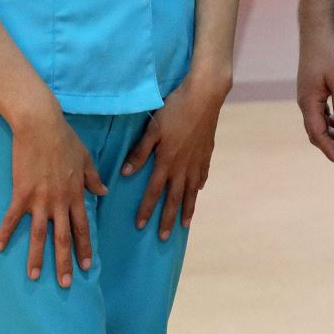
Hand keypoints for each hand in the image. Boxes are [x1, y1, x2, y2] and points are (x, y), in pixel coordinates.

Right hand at [0, 100, 107, 285]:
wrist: (42, 126)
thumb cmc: (65, 139)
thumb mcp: (86, 158)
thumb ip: (94, 179)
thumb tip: (104, 192)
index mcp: (76, 193)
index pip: (83, 226)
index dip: (84, 247)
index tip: (86, 266)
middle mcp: (60, 201)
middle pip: (63, 237)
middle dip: (64, 262)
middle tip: (65, 283)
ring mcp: (40, 199)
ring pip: (39, 234)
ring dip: (36, 257)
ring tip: (35, 276)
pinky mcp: (21, 193)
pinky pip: (12, 218)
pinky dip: (4, 233)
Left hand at [121, 70, 230, 240]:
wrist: (205, 96)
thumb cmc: (175, 109)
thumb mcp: (153, 128)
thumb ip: (140, 152)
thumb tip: (126, 173)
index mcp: (166, 161)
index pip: (153, 191)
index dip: (146, 209)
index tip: (141, 226)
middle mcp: (182, 166)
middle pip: (174, 198)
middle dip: (168, 218)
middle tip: (164, 237)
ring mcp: (197, 160)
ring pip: (191, 191)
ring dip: (187, 209)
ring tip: (185, 224)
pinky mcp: (207, 152)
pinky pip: (202, 174)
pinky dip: (199, 186)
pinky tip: (198, 190)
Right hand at [296, 23, 333, 168]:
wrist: (317, 32)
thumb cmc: (329, 53)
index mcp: (309, 103)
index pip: (319, 135)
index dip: (331, 151)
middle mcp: (305, 103)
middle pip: (319, 134)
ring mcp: (309, 98)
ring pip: (321, 125)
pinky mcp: (314, 92)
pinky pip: (323, 115)